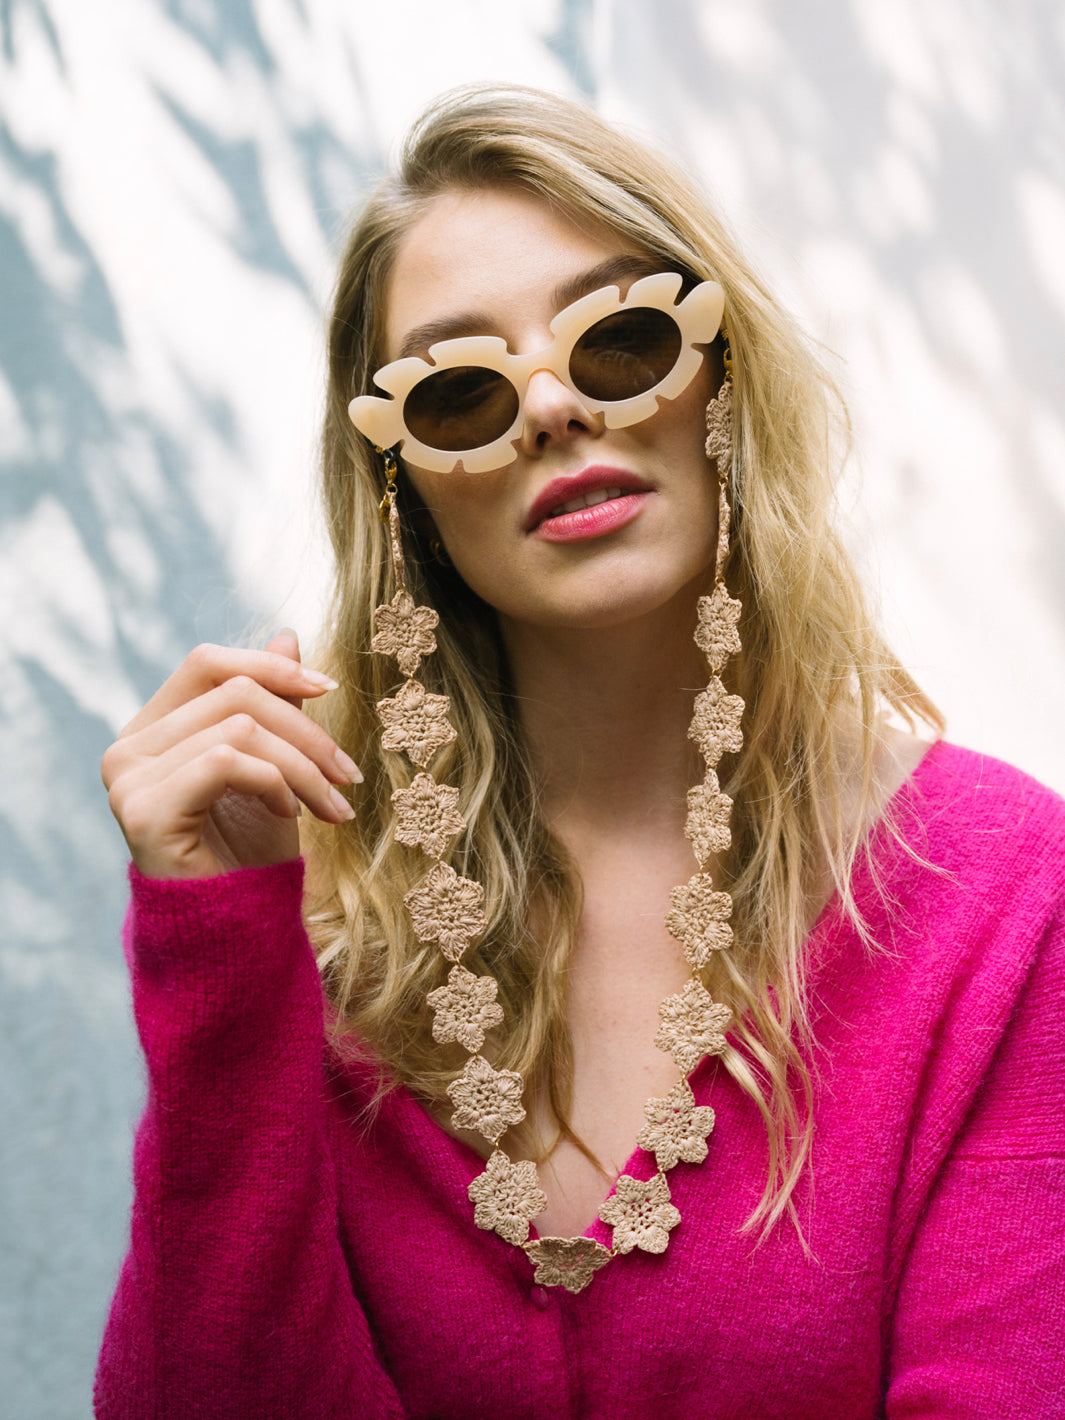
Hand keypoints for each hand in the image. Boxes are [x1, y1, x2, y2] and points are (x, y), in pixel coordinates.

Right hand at [101, 631, 360, 879]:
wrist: (235, 933)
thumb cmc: (250, 855)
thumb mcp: (275, 766)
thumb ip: (272, 703)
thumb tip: (287, 634)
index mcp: (152, 730)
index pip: (207, 663)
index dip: (271, 666)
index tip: (330, 689)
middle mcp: (128, 749)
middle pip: (234, 693)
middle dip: (306, 731)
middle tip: (349, 775)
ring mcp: (128, 779)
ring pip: (240, 727)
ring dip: (304, 765)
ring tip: (333, 804)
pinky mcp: (145, 810)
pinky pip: (226, 762)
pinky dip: (274, 782)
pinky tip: (291, 815)